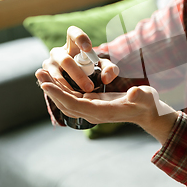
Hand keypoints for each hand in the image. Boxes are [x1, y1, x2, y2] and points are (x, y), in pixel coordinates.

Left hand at [36, 69, 178, 143]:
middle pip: (66, 104)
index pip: (75, 104)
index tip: (46, 84)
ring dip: (53, 89)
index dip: (60, 95)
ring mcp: (91, 110)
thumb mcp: (146, 97)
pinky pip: (72, 98)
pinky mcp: (92, 104)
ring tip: (42, 73)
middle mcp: (93, 113)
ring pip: (66, 102)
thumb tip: (132, 93)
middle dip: (51, 90)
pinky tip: (54, 78)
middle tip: (39, 72)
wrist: (146, 112)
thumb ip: (139, 95)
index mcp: (103, 112)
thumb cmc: (146, 103)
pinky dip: (61, 90)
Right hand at [40, 26, 118, 92]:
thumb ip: (110, 70)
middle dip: (78, 74)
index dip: (80, 39)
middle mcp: (58, 52)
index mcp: (73, 43)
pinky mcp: (44, 76)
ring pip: (56, 75)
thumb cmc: (91, 68)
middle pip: (65, 60)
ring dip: (69, 86)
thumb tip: (106, 78)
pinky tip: (71, 98)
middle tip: (90, 87)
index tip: (89, 49)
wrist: (76, 80)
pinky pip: (51, 84)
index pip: (74, 33)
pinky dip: (62, 92)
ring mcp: (49, 64)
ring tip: (80, 95)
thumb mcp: (103, 67)